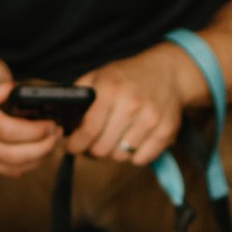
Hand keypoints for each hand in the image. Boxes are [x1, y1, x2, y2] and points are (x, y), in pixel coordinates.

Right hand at [0, 55, 59, 177]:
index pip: (7, 131)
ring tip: (51, 141)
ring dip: (37, 158)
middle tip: (57, 134)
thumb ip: (4, 82)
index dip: (34, 132)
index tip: (52, 125)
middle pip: (12, 154)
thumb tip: (13, 93)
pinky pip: (6, 170)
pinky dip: (27, 163)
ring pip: (11, 167)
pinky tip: (38, 150)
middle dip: (41, 147)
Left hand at [71, 44, 194, 167]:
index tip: (73, 147)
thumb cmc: (128, 76)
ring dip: (114, 152)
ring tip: (114, 139)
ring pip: (121, 157)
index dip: (76, 144)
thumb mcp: (99, 76)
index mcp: (111, 90)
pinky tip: (132, 141)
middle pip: (102, 149)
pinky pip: (140, 159)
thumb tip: (64, 124)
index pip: (88, 130)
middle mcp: (132, 105)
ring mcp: (151, 120)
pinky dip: (133, 156)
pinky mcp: (166, 132)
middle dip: (93, 150)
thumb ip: (79, 97)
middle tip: (92, 144)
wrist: (168, 72)